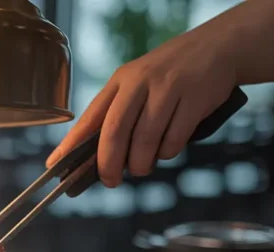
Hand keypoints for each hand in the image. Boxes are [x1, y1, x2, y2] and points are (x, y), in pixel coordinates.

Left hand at [47, 27, 237, 186]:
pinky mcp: (194, 99)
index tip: (55, 166)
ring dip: (141, 163)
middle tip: (109, 180)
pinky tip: (166, 149)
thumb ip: (118, 114)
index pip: (90, 117)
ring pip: (145, 141)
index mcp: (121, 81)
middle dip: (108, 163)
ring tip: (141, 167)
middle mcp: (140, 82)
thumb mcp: (137, 83)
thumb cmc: (170, 75)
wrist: (218, 48)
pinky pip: (173, 140)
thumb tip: (97, 157)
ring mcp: (168, 89)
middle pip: (114, 132)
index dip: (71, 145)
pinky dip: (167, 153)